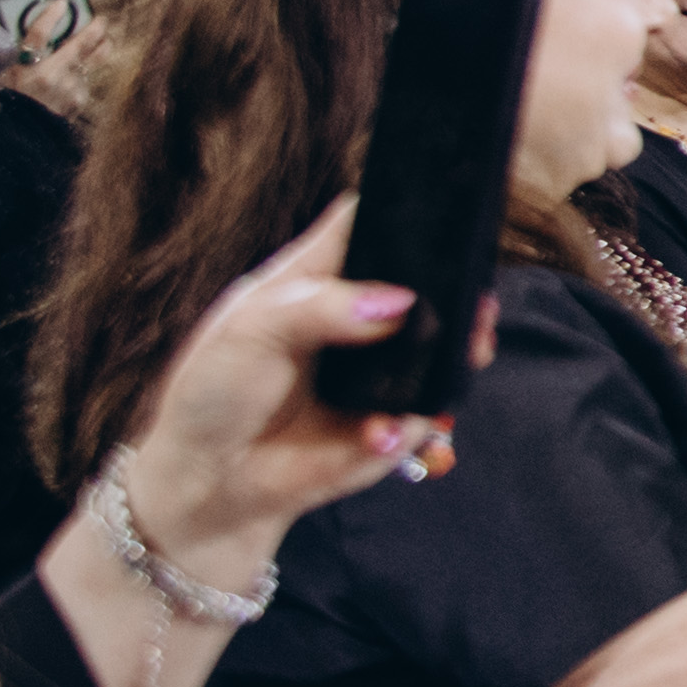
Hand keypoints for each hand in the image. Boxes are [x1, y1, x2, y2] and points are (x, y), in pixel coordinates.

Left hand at [113, 200, 466, 565]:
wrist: (209, 483)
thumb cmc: (213, 394)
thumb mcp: (249, 331)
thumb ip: (322, 308)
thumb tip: (402, 304)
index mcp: (318, 279)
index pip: (370, 226)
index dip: (406, 209)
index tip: (446, 203)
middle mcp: (359, 319)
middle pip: (429, 282)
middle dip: (461, 283)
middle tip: (477, 295)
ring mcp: (383, 370)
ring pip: (449, 343)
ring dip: (465, 345)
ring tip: (468, 349)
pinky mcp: (393, 422)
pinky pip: (427, 410)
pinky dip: (410, 420)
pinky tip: (378, 431)